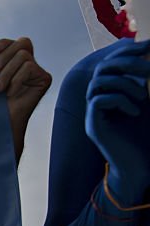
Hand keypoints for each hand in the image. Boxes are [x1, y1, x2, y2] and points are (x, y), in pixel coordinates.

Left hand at [0, 37, 51, 162]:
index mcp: (14, 61)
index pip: (13, 43)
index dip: (3, 43)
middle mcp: (28, 63)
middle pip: (22, 43)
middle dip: (5, 55)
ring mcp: (37, 71)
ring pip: (23, 56)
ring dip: (7, 72)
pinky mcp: (44, 78)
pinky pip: (29, 67)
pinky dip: (16, 79)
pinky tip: (10, 93)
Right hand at [85, 39, 149, 205]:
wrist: (140, 165)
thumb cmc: (146, 135)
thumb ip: (147, 82)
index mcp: (111, 92)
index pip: (111, 63)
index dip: (126, 51)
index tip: (147, 46)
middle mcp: (99, 100)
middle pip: (102, 68)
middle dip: (127, 64)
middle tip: (149, 70)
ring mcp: (94, 114)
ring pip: (98, 82)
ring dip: (125, 84)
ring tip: (143, 96)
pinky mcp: (93, 126)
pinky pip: (98, 101)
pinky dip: (120, 101)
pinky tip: (135, 111)